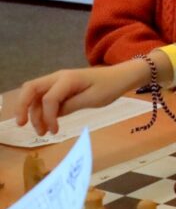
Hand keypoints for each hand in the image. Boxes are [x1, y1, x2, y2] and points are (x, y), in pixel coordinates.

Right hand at [16, 62, 144, 135]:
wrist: (120, 76)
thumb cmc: (109, 87)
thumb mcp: (93, 99)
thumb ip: (71, 105)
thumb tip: (53, 114)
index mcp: (67, 79)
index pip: (48, 98)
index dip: (47, 116)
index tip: (54, 132)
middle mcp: (58, 77)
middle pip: (30, 89)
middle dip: (23, 107)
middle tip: (21, 125)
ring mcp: (58, 81)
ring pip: (35, 93)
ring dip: (33, 111)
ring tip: (41, 131)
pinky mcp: (61, 87)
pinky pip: (44, 96)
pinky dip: (41, 109)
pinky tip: (46, 124)